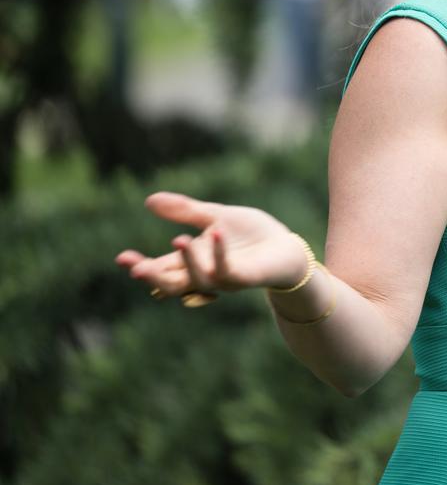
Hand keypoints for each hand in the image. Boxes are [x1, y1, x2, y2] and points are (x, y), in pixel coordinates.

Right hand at [115, 192, 308, 298]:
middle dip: (153, 277)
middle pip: (171, 284)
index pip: (161, 267)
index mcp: (193, 261)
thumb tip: (149, 200)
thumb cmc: (250, 235)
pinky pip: (228, 271)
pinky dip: (220, 254)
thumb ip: (184, 211)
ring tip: (178, 238)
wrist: (286, 246)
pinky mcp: (245, 278)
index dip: (141, 265)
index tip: (122, 258)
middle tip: (135, 268)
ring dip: (187, 261)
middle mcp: (204, 274)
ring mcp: (224, 279)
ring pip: (197, 280)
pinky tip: (214, 234)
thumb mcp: (214, 217)